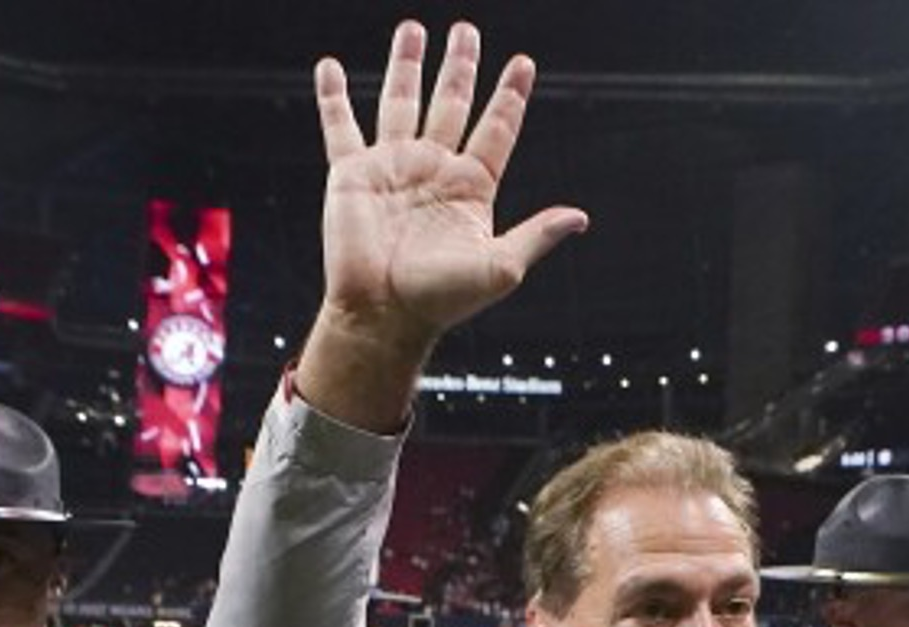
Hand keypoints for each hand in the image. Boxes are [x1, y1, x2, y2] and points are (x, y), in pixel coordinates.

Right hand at [311, 21, 586, 355]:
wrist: (383, 314)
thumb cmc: (441, 299)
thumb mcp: (500, 267)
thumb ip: (536, 236)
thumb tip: (580, 217)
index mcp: (471, 187)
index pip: (496, 129)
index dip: (510, 96)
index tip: (522, 62)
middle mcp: (433, 170)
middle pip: (451, 103)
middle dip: (460, 67)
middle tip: (467, 30)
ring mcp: (392, 167)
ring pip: (400, 102)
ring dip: (406, 65)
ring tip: (413, 29)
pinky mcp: (352, 174)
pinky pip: (340, 126)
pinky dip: (332, 97)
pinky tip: (328, 67)